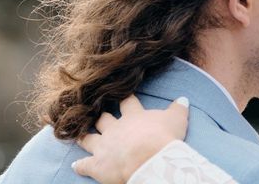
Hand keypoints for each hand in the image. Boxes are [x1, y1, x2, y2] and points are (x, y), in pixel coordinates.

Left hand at [72, 95, 189, 183]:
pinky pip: (85, 164)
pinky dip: (80, 165)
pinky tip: (75, 165)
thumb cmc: (163, 137)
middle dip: (100, 117)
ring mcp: (104, 146)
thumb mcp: (176, 119)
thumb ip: (178, 108)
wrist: (149, 159)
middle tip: (98, 114)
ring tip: (79, 135)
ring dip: (84, 137)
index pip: (127, 102)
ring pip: (89, 138)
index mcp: (133, 116)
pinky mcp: (97, 165)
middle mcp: (115, 129)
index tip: (122, 94)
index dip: (124, 98)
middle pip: (103, 119)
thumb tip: (183, 99)